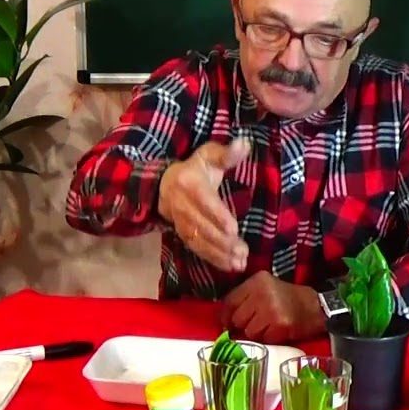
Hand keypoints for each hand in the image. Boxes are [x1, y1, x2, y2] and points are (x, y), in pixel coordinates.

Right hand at [157, 138, 250, 272]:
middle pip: (202, 225)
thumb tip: (244, 144)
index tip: (233, 229)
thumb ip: (226, 153)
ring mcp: (179, 221)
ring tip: (240, 262)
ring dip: (219, 253)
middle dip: (223, 241)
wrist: (164, 184)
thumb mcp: (208, 155)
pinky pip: (196, 248)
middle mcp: (181, 204)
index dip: (217, 216)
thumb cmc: (195, 168)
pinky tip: (230, 266)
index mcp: (189, 182)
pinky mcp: (181, 234)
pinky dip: (213, 258)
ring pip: (199, 240)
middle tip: (243, 251)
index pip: (204, 201)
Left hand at [219, 271, 324, 343]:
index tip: (228, 323)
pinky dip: (269, 339)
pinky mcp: (279, 324)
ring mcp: (271, 309)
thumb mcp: (267, 288)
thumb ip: (246, 298)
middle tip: (258, 323)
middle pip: (237, 318)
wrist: (317, 307)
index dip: (226, 316)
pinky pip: (263, 339)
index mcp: (257, 281)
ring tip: (270, 326)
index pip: (230, 301)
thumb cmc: (289, 299)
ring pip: (248, 331)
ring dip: (257, 334)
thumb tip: (225, 320)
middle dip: (244, 325)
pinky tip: (278, 331)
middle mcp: (262, 292)